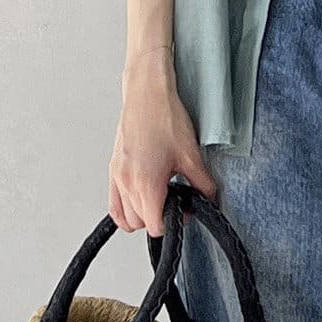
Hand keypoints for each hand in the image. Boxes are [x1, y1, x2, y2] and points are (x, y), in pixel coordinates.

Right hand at [109, 66, 219, 234]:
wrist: (147, 95)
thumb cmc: (164, 118)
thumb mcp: (191, 156)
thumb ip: (203, 184)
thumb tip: (208, 199)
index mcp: (146, 183)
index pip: (155, 226)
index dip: (171, 223)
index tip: (181, 212)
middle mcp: (127, 182)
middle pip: (139, 223)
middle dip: (158, 218)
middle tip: (174, 203)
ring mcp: (117, 176)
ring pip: (125, 217)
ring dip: (141, 215)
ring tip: (158, 199)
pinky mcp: (113, 169)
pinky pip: (113, 203)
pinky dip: (125, 209)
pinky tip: (139, 199)